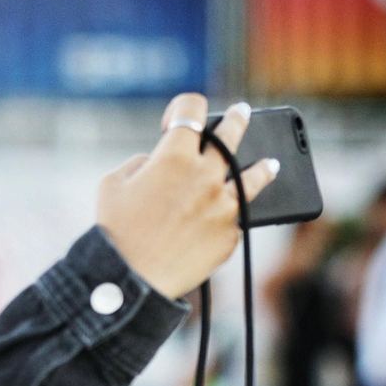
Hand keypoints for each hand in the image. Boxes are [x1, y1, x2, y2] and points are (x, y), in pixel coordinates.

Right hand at [96, 94, 279, 299]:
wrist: (130, 279)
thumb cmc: (115, 231)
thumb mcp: (113, 185)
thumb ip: (140, 164)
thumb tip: (157, 163)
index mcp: (174, 156)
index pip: (192, 109)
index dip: (185, 107)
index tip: (180, 119)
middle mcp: (206, 176)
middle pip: (231, 135)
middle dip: (236, 119)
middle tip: (242, 113)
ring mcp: (223, 205)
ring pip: (255, 177)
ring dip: (263, 167)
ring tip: (272, 163)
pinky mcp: (231, 234)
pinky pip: (236, 217)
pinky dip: (232, 214)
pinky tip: (236, 213)